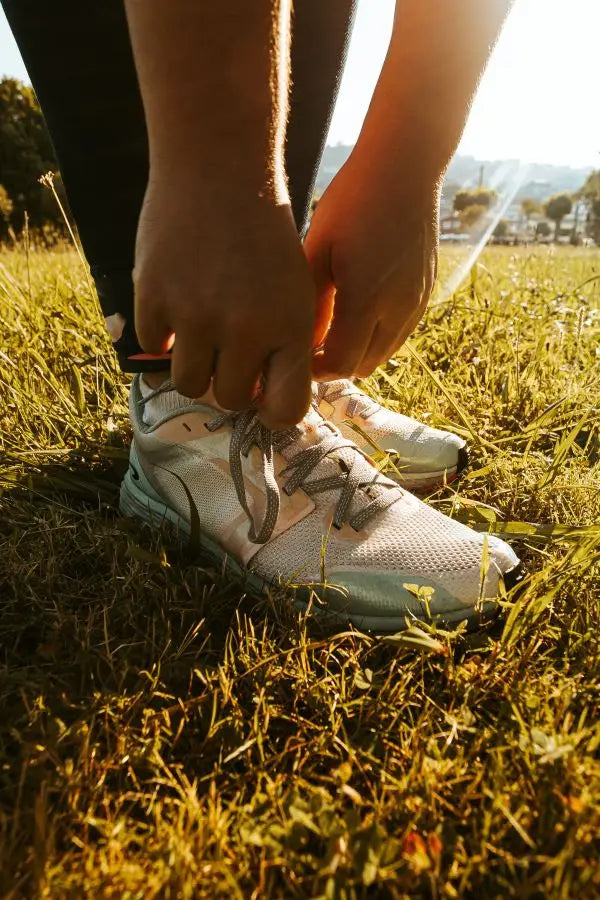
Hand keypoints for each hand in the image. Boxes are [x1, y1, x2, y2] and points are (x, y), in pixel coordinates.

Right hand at [133, 178, 315, 428]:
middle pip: (230, 400)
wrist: (218, 168)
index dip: (272, 412)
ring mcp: (197, 316)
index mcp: (291, 327)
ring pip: (189, 384)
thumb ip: (286, 345)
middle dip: (228, 384)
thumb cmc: (264, 233)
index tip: (262, 399)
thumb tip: (267, 400)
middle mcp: (246, 329)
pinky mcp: (155, 298)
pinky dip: (162, 333)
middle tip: (226, 355)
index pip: (287, 409)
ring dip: (194, 366)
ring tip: (199, 333)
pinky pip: (153, 348)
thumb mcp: (296, 288)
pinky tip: (176, 300)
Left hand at [304, 154, 438, 379]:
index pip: (341, 364)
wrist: (406, 165)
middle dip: (335, 363)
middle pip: (363, 365)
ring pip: (384, 351)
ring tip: (331, 330)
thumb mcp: (318, 248)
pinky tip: (356, 310)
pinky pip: (399, 330)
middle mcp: (398, 308)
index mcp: (366, 300)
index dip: (317, 370)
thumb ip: (310, 302)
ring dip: (358, 350)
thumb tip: (301, 343)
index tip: (298, 358)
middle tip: (310, 347)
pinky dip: (377, 333)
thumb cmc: (353, 200)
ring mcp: (416, 300)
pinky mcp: (425, 290)